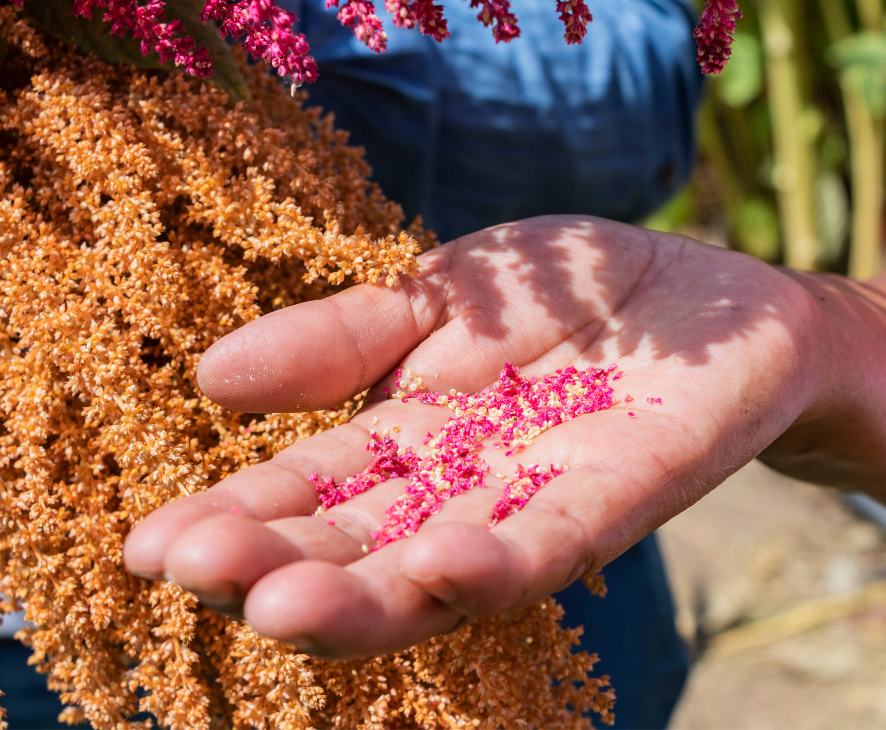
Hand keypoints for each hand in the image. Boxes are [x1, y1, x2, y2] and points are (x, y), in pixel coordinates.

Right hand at [122, 215, 821, 657]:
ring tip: (281, 605)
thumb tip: (209, 377)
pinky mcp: (626, 495)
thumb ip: (347, 336)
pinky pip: (554, 541)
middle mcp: (468, 489)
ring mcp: (543, 500)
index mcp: (415, 438)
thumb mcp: (446, 296)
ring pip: (444, 566)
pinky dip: (495, 560)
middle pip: (362, 545)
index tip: (149, 545)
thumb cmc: (579, 298)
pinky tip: (438, 564)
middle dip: (277, 563)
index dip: (237, 516)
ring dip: (367, 592)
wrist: (719, 302)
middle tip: (189, 572)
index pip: (313, 490)